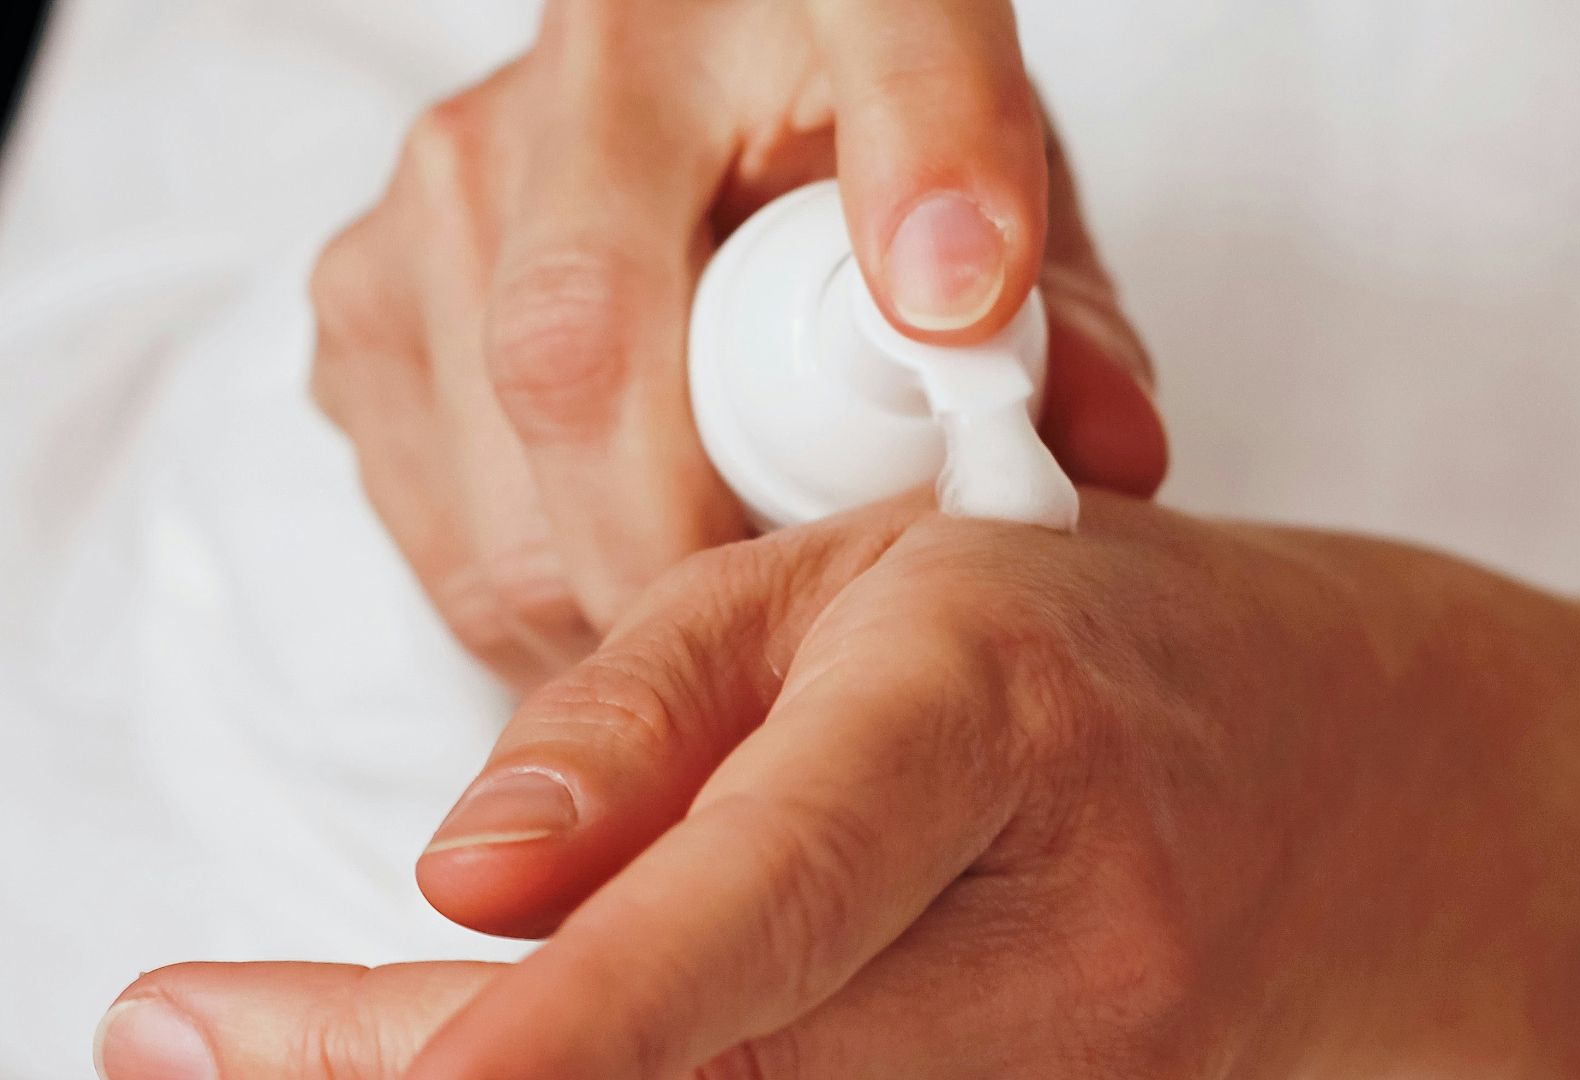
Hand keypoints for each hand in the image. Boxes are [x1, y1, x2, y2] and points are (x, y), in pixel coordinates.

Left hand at [99, 494, 1579, 1077]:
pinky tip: (566, 1034)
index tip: (377, 1063)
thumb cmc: (1097, 629)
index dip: (579, 1010)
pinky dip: (659, 1079)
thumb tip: (464, 876)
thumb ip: (658, 712)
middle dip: (427, 1066)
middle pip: (717, 1067)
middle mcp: (1051, 939)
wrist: (1362, 780)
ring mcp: (1071, 1076)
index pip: (774, 882)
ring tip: (331, 1026)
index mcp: (990, 714)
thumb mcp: (867, 571)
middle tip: (202, 1032)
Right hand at [308, 0, 1168, 690]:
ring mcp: (402, 243)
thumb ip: (1051, 280)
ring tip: (740, 600)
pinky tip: (648, 553)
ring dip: (612, 616)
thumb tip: (1100, 453)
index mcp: (631, 75)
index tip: (819, 617)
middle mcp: (479, 156)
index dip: (698, 536)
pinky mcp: (366, 317)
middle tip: (804, 640)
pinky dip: (544, 590)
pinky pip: (434, 528)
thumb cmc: (844, 71)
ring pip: (472, 535)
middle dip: (674, 604)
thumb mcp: (981, 138)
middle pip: (529, 471)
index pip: (598, 350)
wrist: (711, 24)